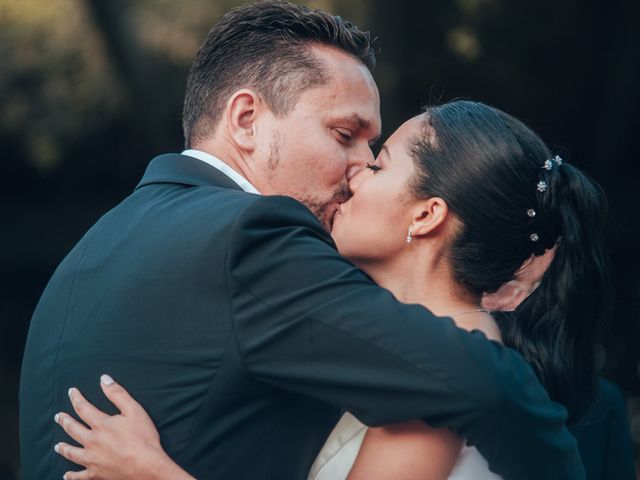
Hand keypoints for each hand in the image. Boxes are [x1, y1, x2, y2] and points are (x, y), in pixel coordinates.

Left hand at [54, 374, 194, 479]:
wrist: (147, 466)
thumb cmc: (143, 438)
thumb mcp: (134, 410)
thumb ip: (118, 394)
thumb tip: (104, 379)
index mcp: (101, 425)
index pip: (83, 408)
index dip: (76, 398)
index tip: (72, 392)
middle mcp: (92, 442)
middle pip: (73, 429)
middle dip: (65, 421)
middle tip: (58, 416)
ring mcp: (92, 459)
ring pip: (72, 452)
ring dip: (64, 447)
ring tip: (58, 445)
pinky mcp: (96, 474)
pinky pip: (80, 476)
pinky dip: (72, 476)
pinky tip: (67, 475)